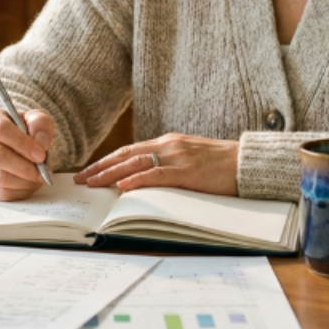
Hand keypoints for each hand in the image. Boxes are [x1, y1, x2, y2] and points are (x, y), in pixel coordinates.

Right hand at [0, 108, 54, 200]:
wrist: (5, 141)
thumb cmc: (20, 129)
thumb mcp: (33, 118)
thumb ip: (40, 124)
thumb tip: (41, 143)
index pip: (1, 130)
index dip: (23, 144)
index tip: (41, 155)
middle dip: (24, 168)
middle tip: (42, 172)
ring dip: (24, 182)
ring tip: (38, 178)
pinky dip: (19, 192)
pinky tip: (29, 185)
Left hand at [73, 133, 238, 195]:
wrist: (248, 162)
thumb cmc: (222, 165)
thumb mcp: (190, 160)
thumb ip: (169, 164)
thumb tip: (147, 178)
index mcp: (168, 143)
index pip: (130, 150)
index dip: (107, 161)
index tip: (90, 171)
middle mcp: (169, 145)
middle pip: (126, 154)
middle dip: (101, 167)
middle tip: (81, 179)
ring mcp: (178, 156)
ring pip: (136, 162)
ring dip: (111, 173)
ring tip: (93, 182)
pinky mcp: (188, 171)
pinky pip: (157, 174)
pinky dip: (137, 179)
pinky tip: (123, 185)